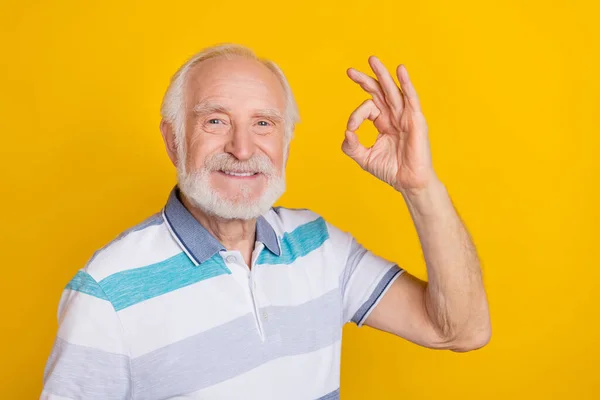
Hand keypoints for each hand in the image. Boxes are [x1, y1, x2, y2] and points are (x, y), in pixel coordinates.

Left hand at [342, 56, 437, 195]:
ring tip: (372, 60)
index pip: (367, 108)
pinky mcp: (416, 120)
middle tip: (349, 71)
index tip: (351, 129)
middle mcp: (394, 115)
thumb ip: (351, 146)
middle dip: (365, 80)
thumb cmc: (390, 170)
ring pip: (393, 90)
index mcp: (383, 122)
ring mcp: (405, 116)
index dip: (356, 115)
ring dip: (382, 74)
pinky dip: (406, 83)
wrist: (408, 182)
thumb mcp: (364, 158)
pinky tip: (400, 70)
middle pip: (379, 91)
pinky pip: (411, 98)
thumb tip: (347, 131)